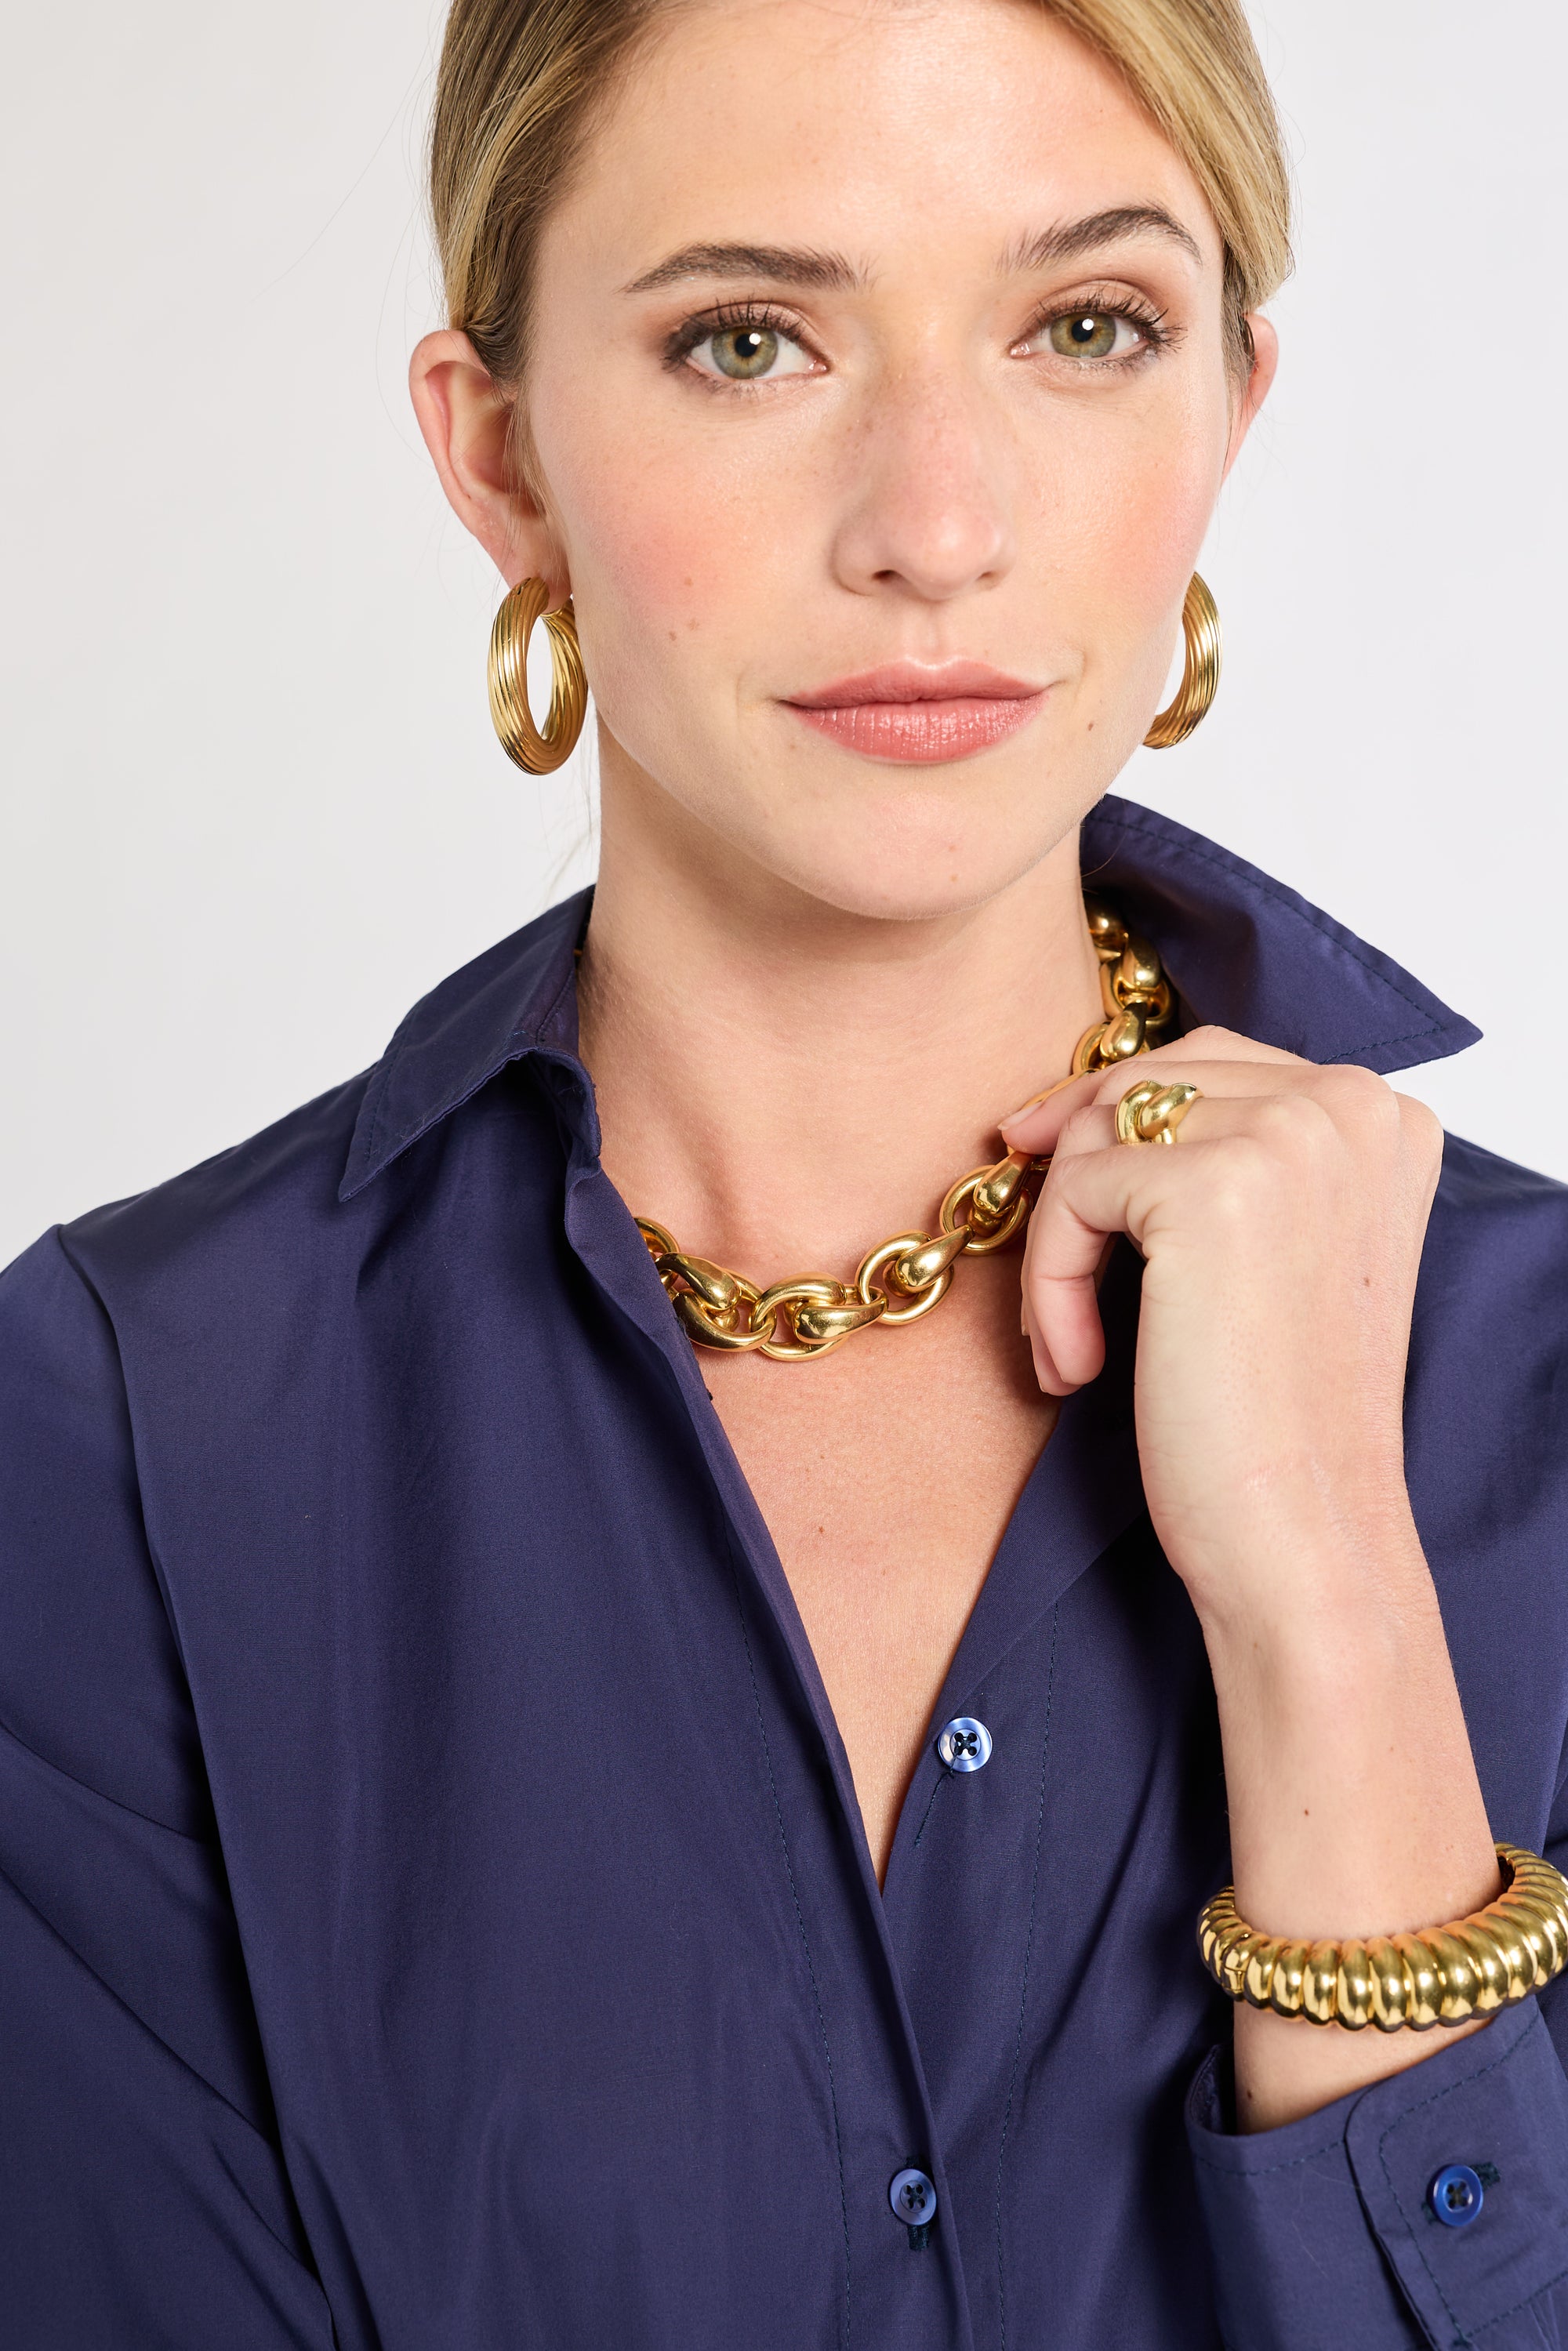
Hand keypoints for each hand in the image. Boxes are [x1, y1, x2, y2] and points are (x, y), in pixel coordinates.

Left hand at [1000, 1028, 1442, 1619]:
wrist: (1304, 1533)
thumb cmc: (1279, 1414)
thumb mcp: (1276, 1251)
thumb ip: (1225, 1157)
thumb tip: (1074, 1102)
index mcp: (1381, 1113)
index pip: (1209, 1060)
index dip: (1116, 1119)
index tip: (1057, 1175)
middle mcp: (1349, 1103)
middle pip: (1144, 1082)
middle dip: (1074, 1168)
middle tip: (1043, 1264)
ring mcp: (1286, 1137)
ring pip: (1096, 1135)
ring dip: (1059, 1245)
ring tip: (1075, 1343)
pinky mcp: (1209, 1189)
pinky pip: (1071, 1195)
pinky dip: (1048, 1284)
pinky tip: (1079, 1364)